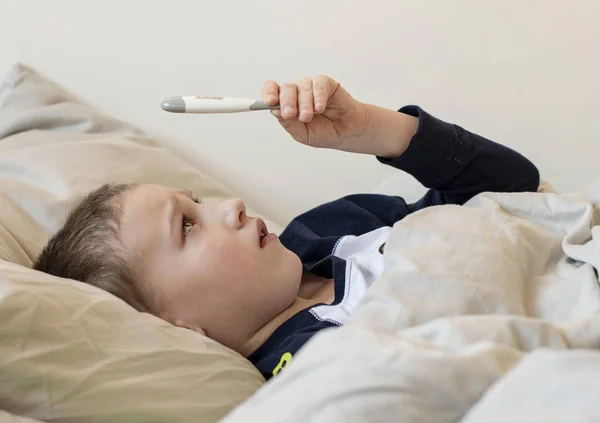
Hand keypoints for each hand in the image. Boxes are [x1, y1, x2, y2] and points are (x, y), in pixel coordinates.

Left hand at [261, 75, 417, 157]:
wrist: (346, 133)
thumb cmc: (323, 132)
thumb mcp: (302, 133)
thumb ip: (288, 123)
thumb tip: (274, 110)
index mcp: (287, 103)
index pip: (272, 91)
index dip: (268, 93)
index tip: (269, 102)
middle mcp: (297, 92)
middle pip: (286, 88)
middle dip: (287, 102)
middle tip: (291, 114)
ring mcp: (311, 87)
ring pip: (302, 87)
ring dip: (304, 104)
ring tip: (308, 117)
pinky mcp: (326, 84)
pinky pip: (318, 85)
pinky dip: (318, 97)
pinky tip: (320, 108)